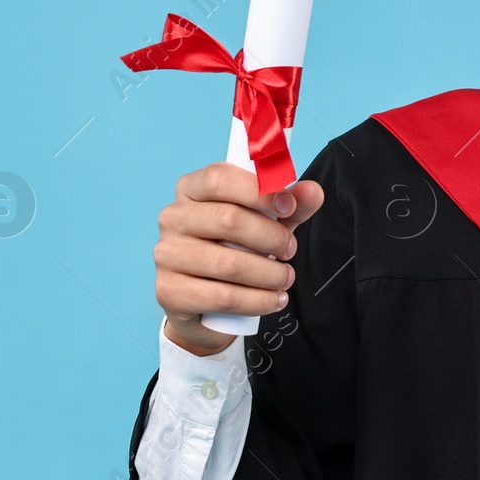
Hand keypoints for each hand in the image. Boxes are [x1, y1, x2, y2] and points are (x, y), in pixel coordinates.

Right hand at [153, 162, 325, 356]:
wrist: (204, 301)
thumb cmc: (235, 247)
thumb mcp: (267, 220)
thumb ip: (291, 204)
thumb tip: (313, 191)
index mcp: (192, 189)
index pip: (219, 178)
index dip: (258, 190)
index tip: (289, 206)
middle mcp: (173, 218)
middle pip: (228, 219)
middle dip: (271, 237)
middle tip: (290, 250)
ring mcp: (166, 255)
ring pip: (229, 263)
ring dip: (269, 273)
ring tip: (286, 278)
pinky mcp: (169, 291)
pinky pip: (222, 296)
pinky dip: (257, 300)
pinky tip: (274, 299)